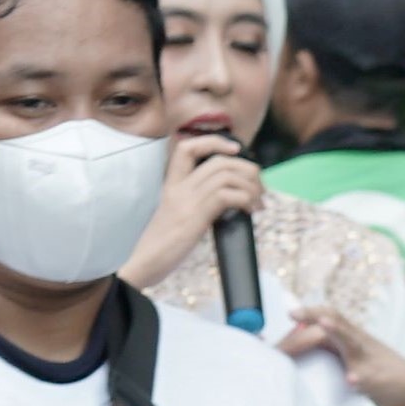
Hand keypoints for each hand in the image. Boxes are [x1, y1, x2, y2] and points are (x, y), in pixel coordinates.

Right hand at [126, 128, 270, 289]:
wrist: (144, 264)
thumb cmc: (162, 247)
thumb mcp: (176, 217)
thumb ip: (195, 203)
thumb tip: (227, 202)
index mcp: (172, 185)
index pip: (187, 147)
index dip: (214, 141)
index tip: (235, 149)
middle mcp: (178, 188)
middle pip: (219, 161)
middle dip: (247, 169)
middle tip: (260, 187)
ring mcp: (186, 201)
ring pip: (227, 175)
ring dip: (251, 186)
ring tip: (258, 202)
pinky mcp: (195, 216)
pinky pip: (228, 196)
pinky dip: (246, 200)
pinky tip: (250, 211)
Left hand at [276, 306, 404, 405]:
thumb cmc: (373, 367)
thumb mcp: (351, 351)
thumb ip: (328, 343)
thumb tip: (297, 339)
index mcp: (350, 336)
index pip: (330, 316)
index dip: (310, 313)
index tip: (290, 313)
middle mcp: (358, 343)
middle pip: (337, 322)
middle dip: (315, 316)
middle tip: (293, 314)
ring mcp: (369, 360)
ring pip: (352, 343)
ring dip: (337, 332)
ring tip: (324, 324)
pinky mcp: (378, 379)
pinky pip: (368, 378)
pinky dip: (359, 378)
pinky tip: (351, 380)